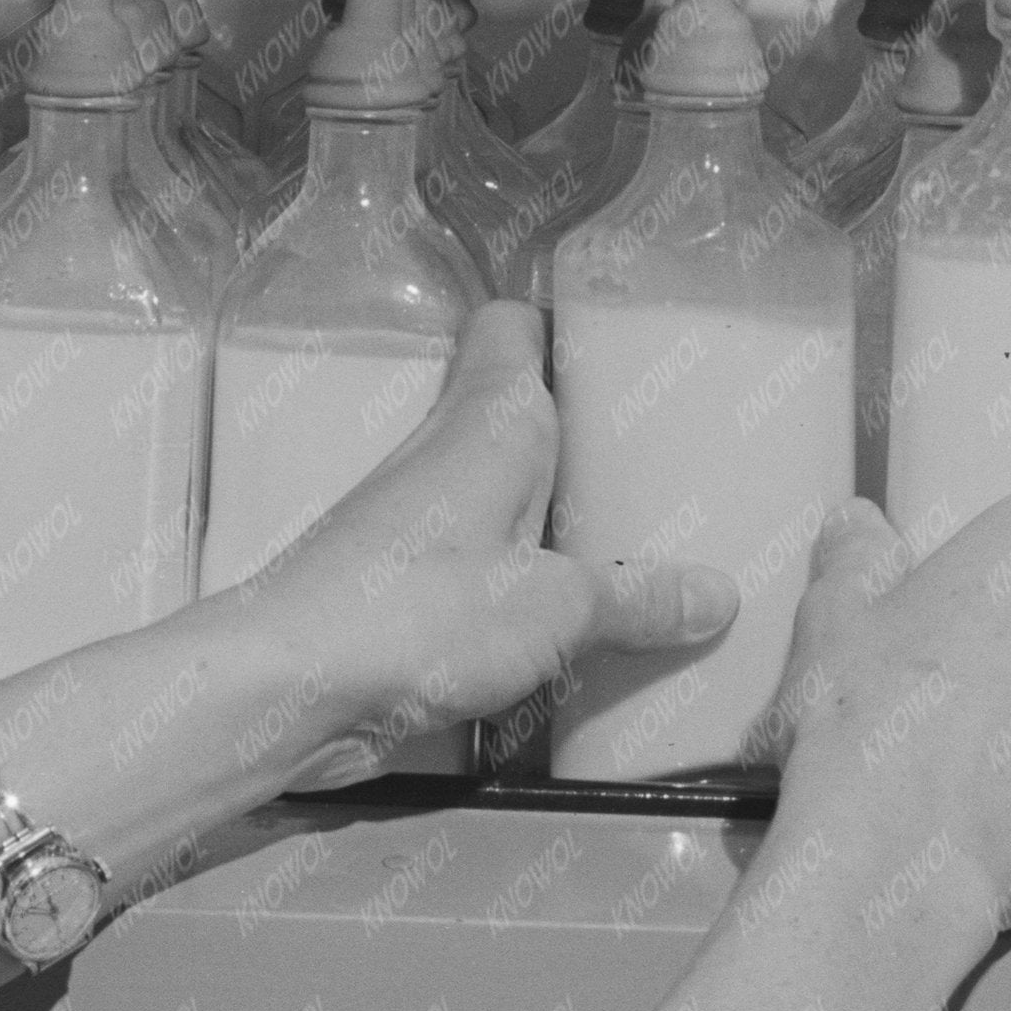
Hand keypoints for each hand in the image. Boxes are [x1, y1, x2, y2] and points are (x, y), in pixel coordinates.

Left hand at [227, 300, 731, 781]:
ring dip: (557, 518)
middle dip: (587, 437)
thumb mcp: (555, 609)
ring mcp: (417, 521)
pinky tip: (576, 623)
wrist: (286, 685)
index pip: (515, 326)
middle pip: (520, 413)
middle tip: (672, 462)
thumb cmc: (423, 611)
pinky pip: (480, 562)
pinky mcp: (401, 587)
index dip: (564, 325)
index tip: (628, 350)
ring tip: (644, 544)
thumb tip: (724, 595)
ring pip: (500, 493)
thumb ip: (637, 600)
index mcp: (489, 420)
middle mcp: (449, 451)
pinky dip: (524, 579)